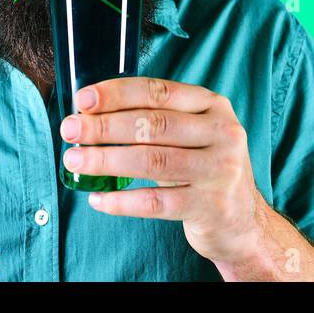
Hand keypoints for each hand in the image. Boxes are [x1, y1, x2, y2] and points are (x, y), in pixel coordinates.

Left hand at [59, 77, 268, 270]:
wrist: (242, 220)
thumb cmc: (204, 168)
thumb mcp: (195, 135)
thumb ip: (157, 120)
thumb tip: (92, 115)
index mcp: (214, 107)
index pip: (160, 92)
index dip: (118, 94)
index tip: (83, 100)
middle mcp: (223, 133)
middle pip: (154, 124)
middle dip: (105, 126)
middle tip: (71, 130)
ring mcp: (219, 170)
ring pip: (153, 161)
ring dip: (106, 161)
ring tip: (75, 161)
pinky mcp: (210, 206)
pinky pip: (155, 202)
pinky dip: (121, 201)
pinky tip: (98, 199)